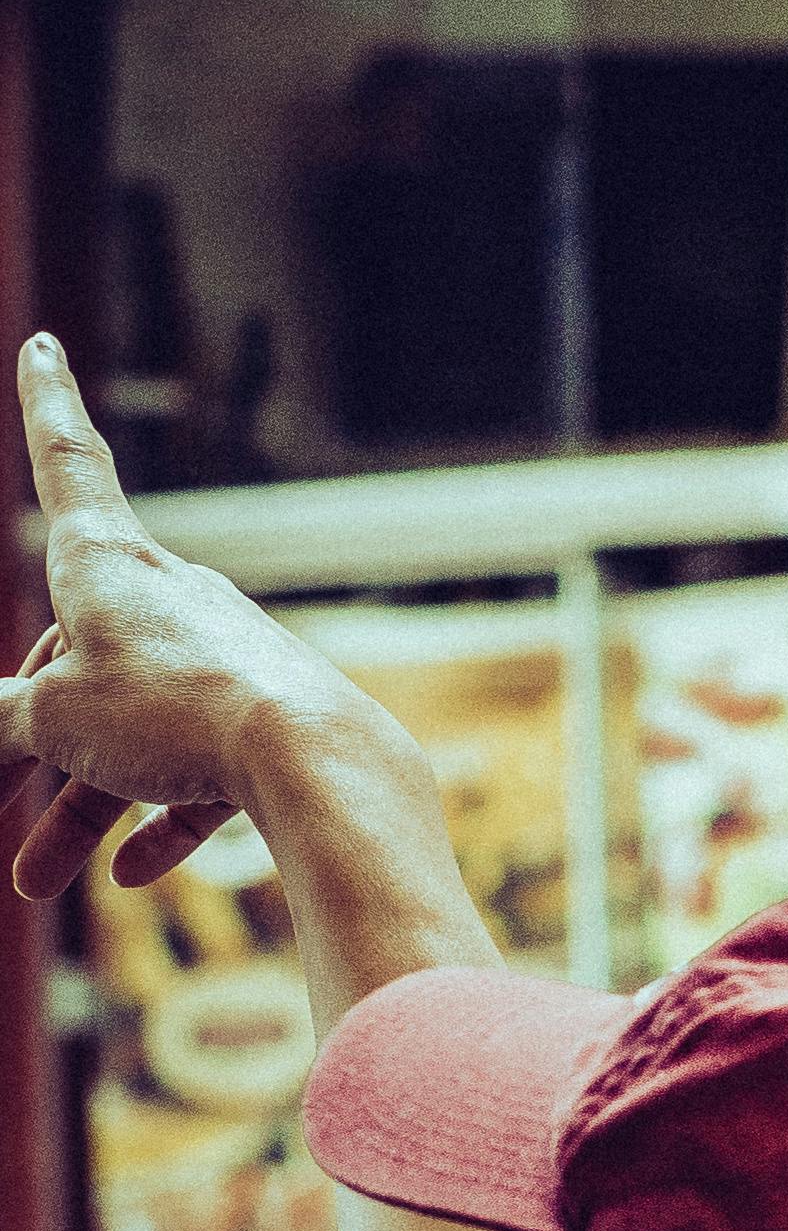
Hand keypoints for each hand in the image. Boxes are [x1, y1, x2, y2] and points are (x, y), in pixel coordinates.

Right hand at [0, 334, 348, 901]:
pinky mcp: (263, 716)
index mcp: (107, 562)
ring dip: (77, 809)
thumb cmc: (170, 717)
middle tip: (0, 812)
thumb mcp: (56, 721)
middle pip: (73, 662)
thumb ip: (7, 723)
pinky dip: (160, 821)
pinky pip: (195, 770)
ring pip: (126, 731)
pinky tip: (133, 876)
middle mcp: (167, 595)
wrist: (313, 763)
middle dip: (29, 747)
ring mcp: (219, 655)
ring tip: (38, 886)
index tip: (42, 344)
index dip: (45, 404)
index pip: (66, 459)